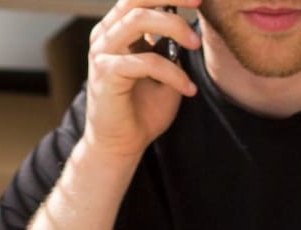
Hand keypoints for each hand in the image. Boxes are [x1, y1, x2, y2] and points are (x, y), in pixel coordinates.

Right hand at [85, 0, 201, 160]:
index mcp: (117, 31)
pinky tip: (188, 89)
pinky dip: (172, 73)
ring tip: (195, 44)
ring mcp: (102, 53)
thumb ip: (171, 48)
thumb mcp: (164, 72)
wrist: (122, 144)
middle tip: (198, 2)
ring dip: (173, 27)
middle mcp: (106, 36)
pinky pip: (144, 62)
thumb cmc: (142, 110)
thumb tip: (187, 28)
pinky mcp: (106, 73)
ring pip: (137, 21)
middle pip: (135, 0)